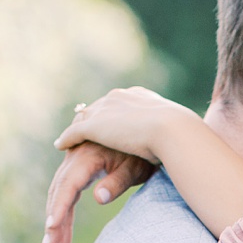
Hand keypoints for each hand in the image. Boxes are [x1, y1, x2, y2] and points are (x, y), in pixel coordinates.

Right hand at [43, 144, 153, 242]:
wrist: (149, 130)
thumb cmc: (145, 153)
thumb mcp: (135, 168)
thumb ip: (116, 183)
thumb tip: (98, 199)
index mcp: (88, 155)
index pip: (68, 184)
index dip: (59, 206)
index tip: (52, 227)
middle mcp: (77, 155)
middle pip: (60, 190)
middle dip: (54, 219)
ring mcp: (76, 158)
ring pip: (61, 191)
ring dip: (58, 217)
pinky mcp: (80, 164)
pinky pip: (68, 187)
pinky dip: (65, 207)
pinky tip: (63, 227)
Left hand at [54, 85, 196, 158]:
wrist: (172, 130)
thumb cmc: (182, 135)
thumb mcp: (174, 131)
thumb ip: (168, 132)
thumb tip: (176, 141)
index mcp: (138, 96)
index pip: (117, 102)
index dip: (109, 113)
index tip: (106, 120)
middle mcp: (119, 98)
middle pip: (97, 108)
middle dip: (89, 117)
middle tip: (80, 129)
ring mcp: (105, 110)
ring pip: (84, 119)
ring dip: (76, 130)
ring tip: (68, 139)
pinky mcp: (95, 126)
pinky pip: (75, 132)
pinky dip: (67, 138)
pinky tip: (61, 146)